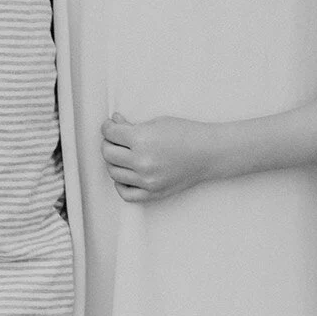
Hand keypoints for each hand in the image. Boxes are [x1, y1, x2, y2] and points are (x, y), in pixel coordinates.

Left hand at [102, 114, 218, 202]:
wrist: (209, 153)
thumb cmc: (187, 134)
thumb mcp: (157, 123)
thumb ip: (132, 125)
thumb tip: (113, 122)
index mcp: (141, 140)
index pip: (110, 133)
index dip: (107, 127)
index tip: (110, 125)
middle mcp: (141, 161)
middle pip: (107, 153)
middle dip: (108, 143)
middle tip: (115, 138)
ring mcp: (146, 180)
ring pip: (113, 172)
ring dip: (114, 161)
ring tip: (122, 154)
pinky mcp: (152, 192)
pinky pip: (125, 193)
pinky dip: (120, 183)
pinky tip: (126, 174)